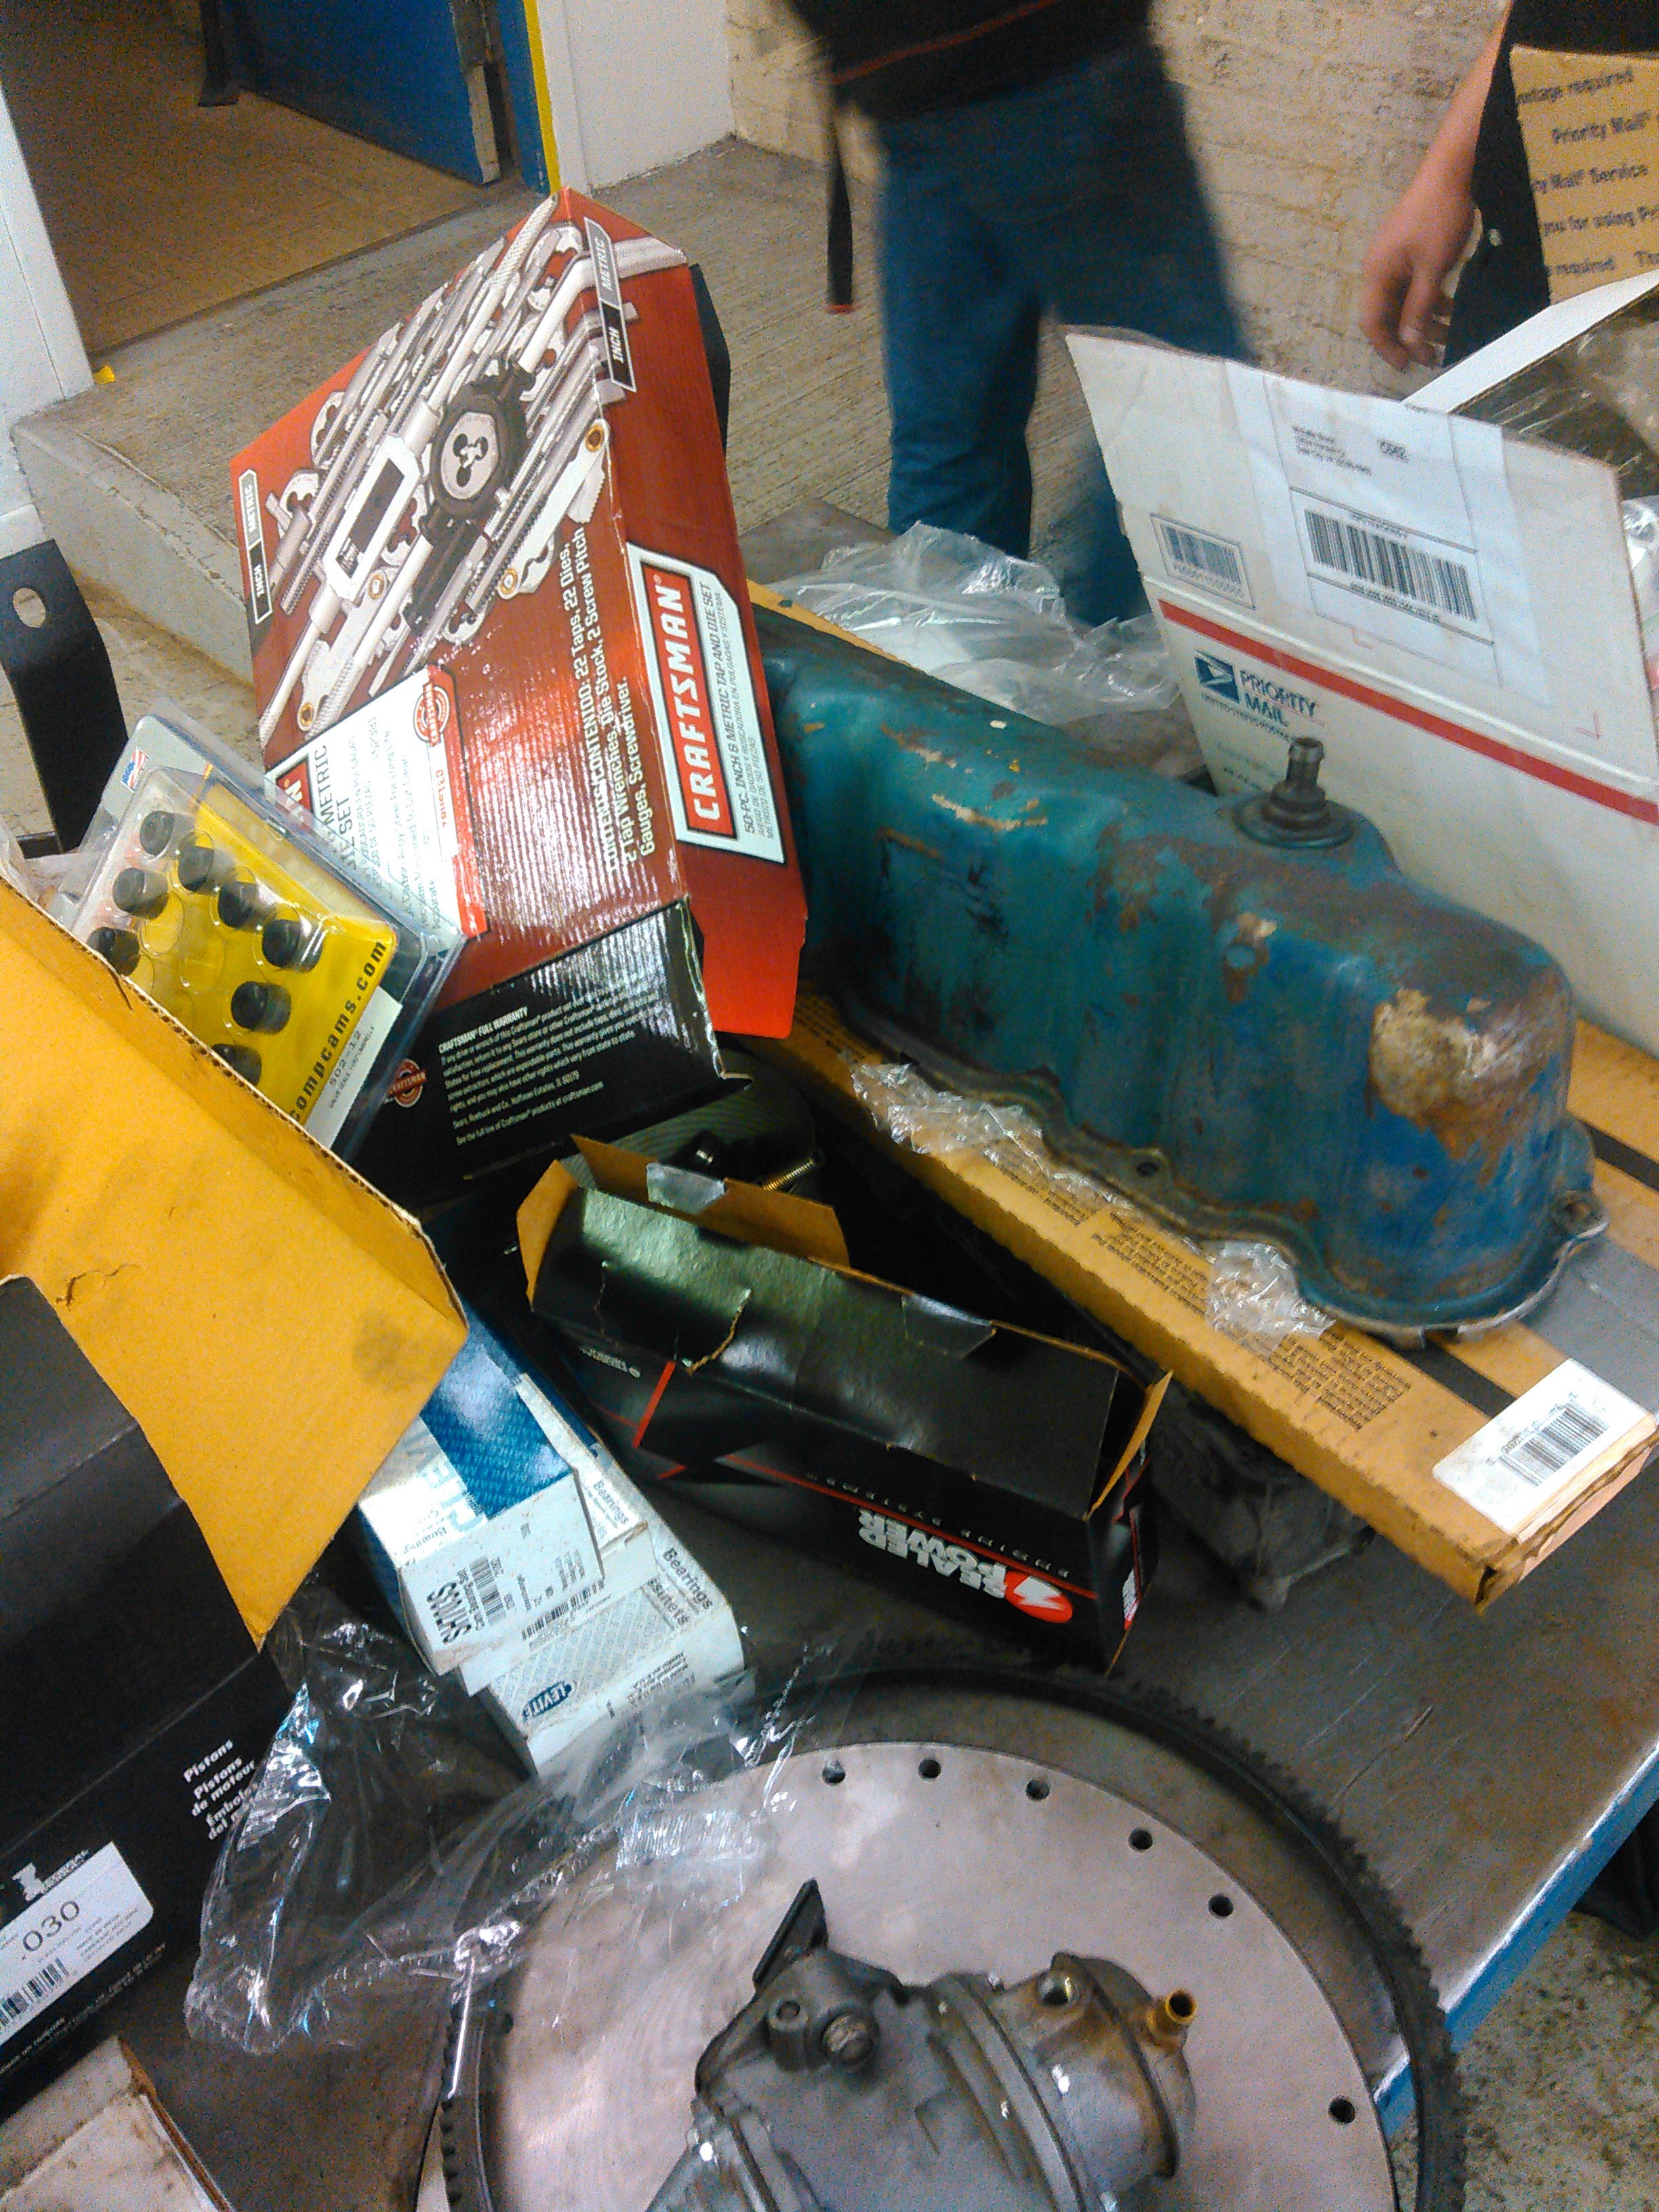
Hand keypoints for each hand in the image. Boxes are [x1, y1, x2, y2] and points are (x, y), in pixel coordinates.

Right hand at [1360, 168, 1476, 369]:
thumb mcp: (1432, 269)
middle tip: (1431, 356)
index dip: (1387, 347)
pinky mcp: (1411, 248)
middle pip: (1387, 314)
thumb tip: (1409, 344)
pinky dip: (1430, 300)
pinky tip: (1449, 308)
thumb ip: (1419, 309)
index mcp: (1376, 273)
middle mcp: (1380, 268)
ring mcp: (1396, 257)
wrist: (1452, 169)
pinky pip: (1415, 283)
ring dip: (1423, 320)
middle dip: (1408, 337)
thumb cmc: (1439, 218)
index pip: (1372, 322)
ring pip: (1404, 300)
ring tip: (1447, 336)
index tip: (1407, 366)